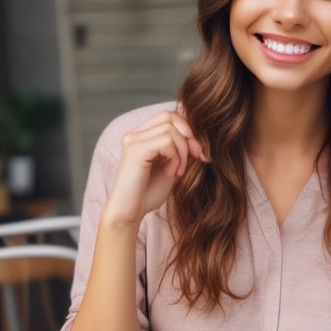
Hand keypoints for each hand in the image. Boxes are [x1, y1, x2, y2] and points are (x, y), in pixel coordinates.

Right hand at [103, 111, 206, 226]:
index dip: (188, 130)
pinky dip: (177, 157)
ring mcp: (133, 140)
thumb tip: (199, 135)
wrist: (131, 213)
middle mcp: (135, 134)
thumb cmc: (149, 193)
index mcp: (141, 135)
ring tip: (179, 171)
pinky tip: (174, 173)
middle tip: (198, 156)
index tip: (199, 152)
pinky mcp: (136, 150)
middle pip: (171, 117)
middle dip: (190, 136)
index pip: (169, 116)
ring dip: (183, 151)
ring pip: (171, 130)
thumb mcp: (171, 166)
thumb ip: (180, 148)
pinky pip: (167, 141)